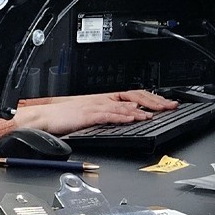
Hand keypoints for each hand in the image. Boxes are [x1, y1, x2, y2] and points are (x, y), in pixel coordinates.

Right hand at [12, 90, 177, 135]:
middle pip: (133, 96)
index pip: (132, 95)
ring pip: (124, 105)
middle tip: (170, 106)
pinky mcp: (89, 114)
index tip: (165, 104)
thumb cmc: (62, 119)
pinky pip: (110, 114)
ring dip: (142, 109)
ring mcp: (95, 106)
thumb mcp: (89, 115)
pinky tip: (134, 118)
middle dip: (153, 101)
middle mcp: (102, 100)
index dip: (151, 98)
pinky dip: (123, 116)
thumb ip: (108, 115)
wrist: (44, 119)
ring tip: (157, 114)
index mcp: (102, 99)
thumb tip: (126, 116)